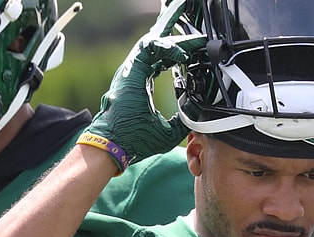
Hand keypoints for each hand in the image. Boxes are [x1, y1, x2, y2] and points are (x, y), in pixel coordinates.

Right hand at [81, 0, 205, 170]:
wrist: (115, 145)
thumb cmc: (136, 141)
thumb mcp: (169, 131)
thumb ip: (183, 119)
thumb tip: (198, 112)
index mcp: (143, 83)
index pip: (162, 59)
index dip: (178, 50)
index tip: (193, 47)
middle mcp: (136, 73)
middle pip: (157, 45)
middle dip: (173, 29)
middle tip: (185, 14)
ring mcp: (132, 70)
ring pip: (154, 42)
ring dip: (171, 31)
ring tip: (182, 14)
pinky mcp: (130, 70)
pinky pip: (149, 49)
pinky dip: (167, 47)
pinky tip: (182, 52)